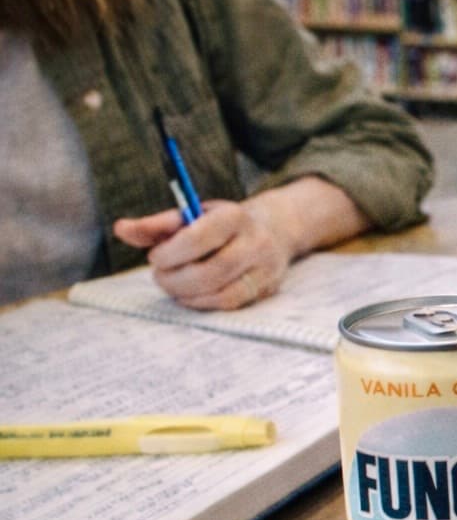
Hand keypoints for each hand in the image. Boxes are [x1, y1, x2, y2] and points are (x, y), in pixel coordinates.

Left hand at [112, 199, 299, 310]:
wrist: (272, 232)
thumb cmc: (219, 224)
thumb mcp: (191, 216)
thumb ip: (155, 226)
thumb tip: (121, 229)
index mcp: (234, 216)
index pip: (200, 237)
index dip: (171, 253)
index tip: (154, 257)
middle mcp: (256, 242)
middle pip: (212, 270)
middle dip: (177, 278)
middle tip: (159, 276)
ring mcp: (265, 267)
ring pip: (222, 291)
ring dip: (187, 293)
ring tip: (172, 285)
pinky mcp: (266, 289)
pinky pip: (230, 303)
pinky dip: (203, 303)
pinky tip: (189, 295)